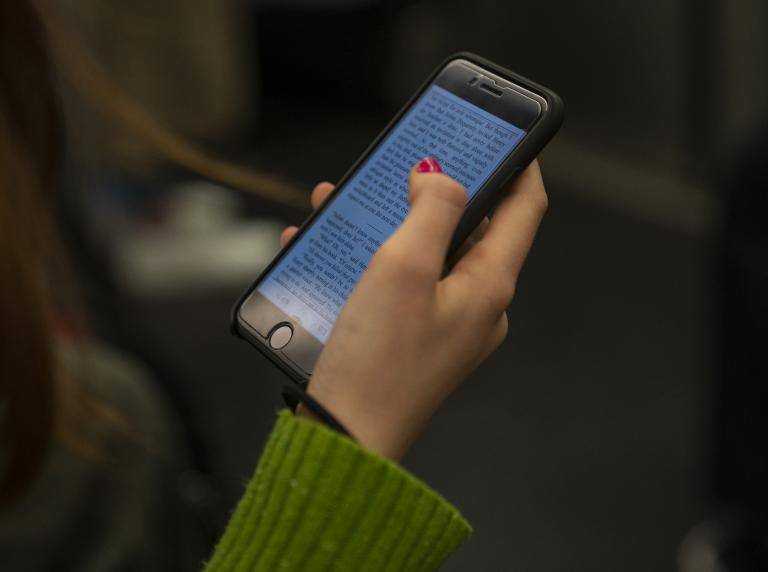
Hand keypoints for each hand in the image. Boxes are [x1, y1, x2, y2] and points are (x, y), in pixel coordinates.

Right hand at [283, 160, 547, 460]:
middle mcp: (477, 304)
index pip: (525, 208)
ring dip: (391, 222)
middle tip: (406, 161)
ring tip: (347, 200)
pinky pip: (401, 281)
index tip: (502, 131)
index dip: (519, 163)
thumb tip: (440, 174)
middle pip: (470, 227)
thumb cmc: (377, 360)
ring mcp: (446, 322)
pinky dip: (373, 258)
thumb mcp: (404, 267)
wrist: (345, 436)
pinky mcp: (414, 336)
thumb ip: (432, 209)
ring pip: (427, 252)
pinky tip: (331, 249)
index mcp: (490, 284)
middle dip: (434, 190)